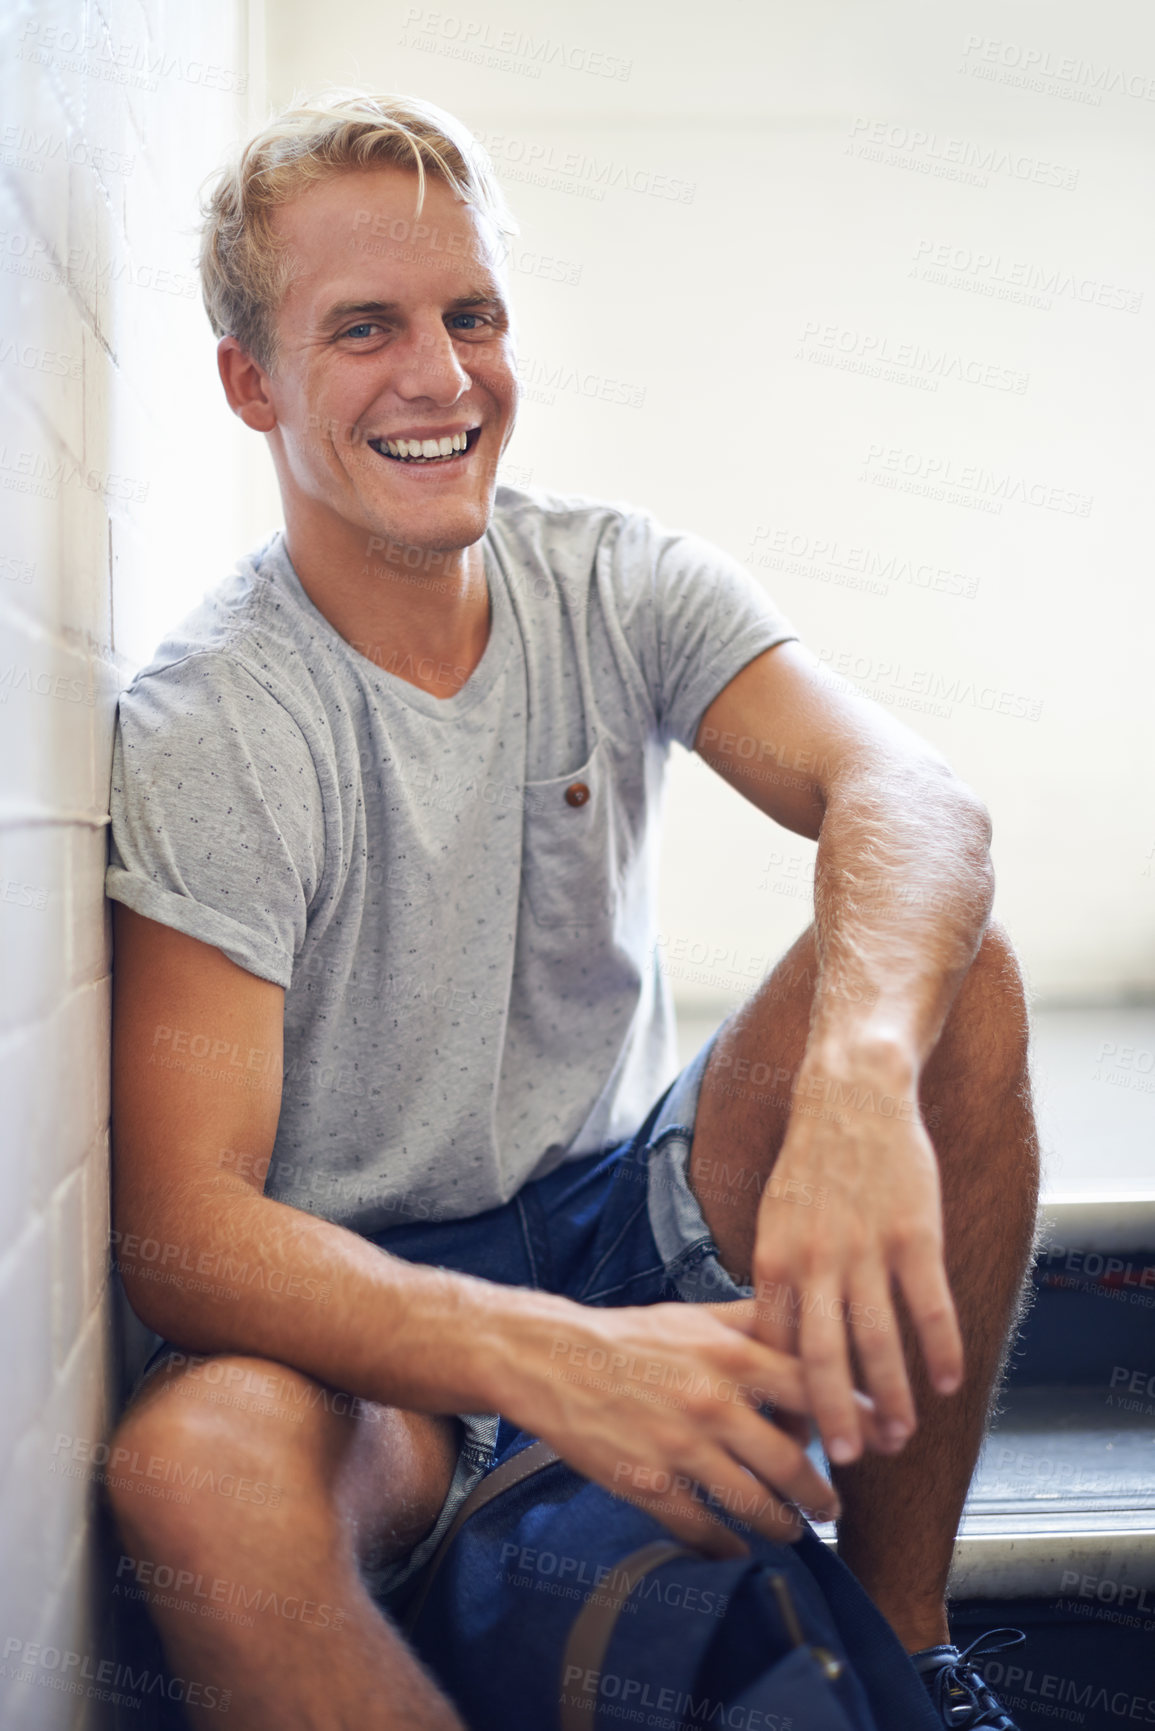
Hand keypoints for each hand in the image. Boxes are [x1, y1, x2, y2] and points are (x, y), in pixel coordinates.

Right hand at [502, 1298, 840, 1555]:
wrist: (551, 1360)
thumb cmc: (627, 1337)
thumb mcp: (694, 1315)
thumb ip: (752, 1320)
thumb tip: (804, 1319)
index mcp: (729, 1356)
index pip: (813, 1387)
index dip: (856, 1414)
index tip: (885, 1436)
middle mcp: (712, 1403)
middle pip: (793, 1463)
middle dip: (823, 1493)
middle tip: (835, 1505)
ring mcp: (680, 1449)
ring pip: (755, 1504)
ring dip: (784, 1525)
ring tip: (795, 1529)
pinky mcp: (648, 1485)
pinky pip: (703, 1530)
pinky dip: (727, 1546)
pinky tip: (737, 1548)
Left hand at [750, 1056, 963, 1465]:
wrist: (851, 1093)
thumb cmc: (813, 1161)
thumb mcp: (774, 1217)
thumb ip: (778, 1278)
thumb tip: (772, 1343)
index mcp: (773, 1260)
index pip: (773, 1349)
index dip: (782, 1399)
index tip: (791, 1441)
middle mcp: (815, 1260)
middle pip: (822, 1358)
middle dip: (834, 1418)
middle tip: (847, 1462)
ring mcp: (865, 1248)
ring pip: (878, 1341)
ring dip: (892, 1397)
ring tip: (901, 1435)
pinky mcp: (913, 1233)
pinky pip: (929, 1305)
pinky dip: (940, 1349)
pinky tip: (949, 1382)